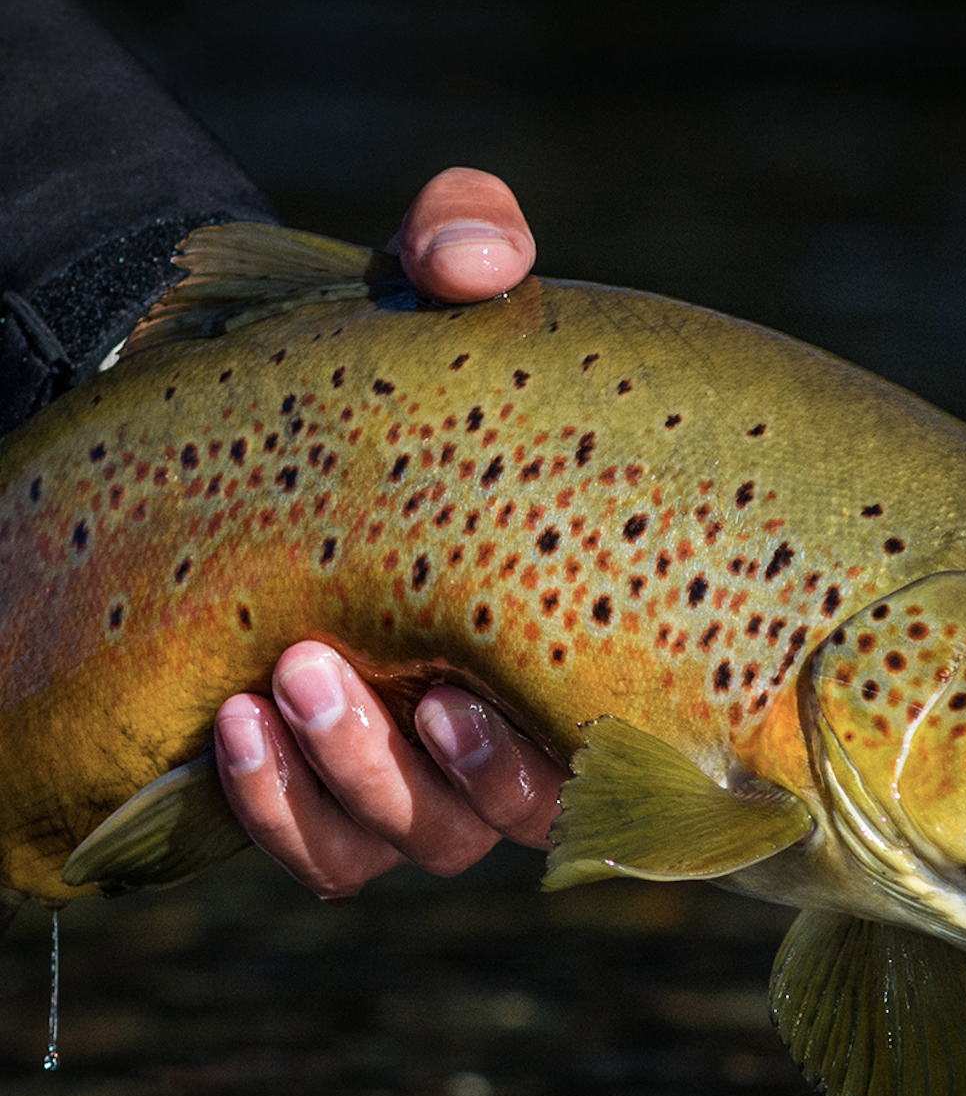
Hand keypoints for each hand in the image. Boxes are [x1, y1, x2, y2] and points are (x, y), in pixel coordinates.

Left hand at [213, 169, 560, 897]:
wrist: (230, 432)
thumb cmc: (359, 375)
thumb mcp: (410, 290)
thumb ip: (465, 237)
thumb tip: (480, 256)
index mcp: (562, 636)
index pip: (606, 739)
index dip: (571, 746)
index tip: (506, 681)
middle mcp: (499, 727)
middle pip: (514, 814)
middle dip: (461, 768)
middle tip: (412, 686)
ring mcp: (408, 777)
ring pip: (416, 841)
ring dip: (357, 779)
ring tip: (290, 679)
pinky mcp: (316, 803)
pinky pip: (322, 858)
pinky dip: (278, 811)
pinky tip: (232, 724)